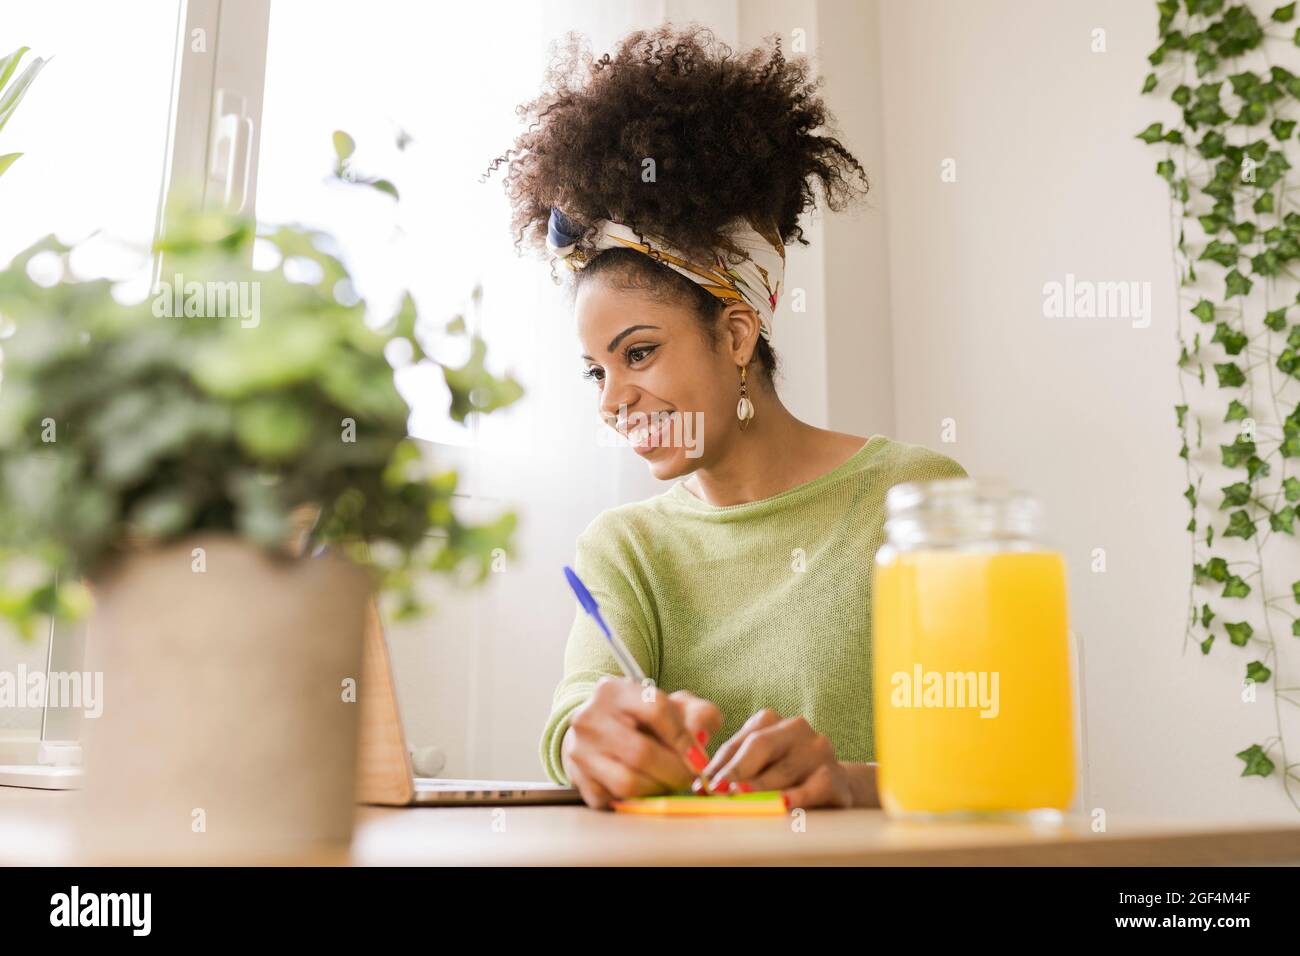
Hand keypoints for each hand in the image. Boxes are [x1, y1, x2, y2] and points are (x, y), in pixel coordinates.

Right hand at [561, 677, 722, 809]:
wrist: (599, 731)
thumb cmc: (644, 718)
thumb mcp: (675, 706)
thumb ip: (699, 715)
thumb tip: (700, 740)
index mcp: (614, 691)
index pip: (655, 709)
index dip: (684, 738)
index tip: (699, 759)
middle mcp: (590, 718)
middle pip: (641, 752)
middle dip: (675, 771)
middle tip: (689, 778)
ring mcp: (580, 750)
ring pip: (627, 781)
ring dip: (658, 789)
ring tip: (669, 783)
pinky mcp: (579, 780)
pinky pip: (615, 800)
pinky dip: (638, 801)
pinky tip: (647, 789)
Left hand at [697, 708, 856, 808]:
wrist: (831, 789)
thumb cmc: (781, 779)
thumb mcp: (756, 768)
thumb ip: (729, 772)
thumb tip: (700, 787)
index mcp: (770, 720)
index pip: (738, 743)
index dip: (718, 765)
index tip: (702, 786)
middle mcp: (796, 728)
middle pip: (760, 746)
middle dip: (736, 770)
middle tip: (719, 789)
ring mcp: (818, 750)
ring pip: (784, 770)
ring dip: (760, 788)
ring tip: (741, 800)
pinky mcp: (835, 777)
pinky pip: (814, 787)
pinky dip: (797, 797)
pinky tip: (782, 805)